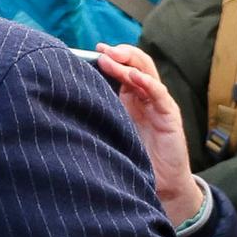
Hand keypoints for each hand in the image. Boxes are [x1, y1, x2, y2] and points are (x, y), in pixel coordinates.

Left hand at [90, 45, 209, 224]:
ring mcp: (159, 105)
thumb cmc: (133, 160)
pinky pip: (159, 94)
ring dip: (129, 63)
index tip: (91, 51)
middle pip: (136, 64)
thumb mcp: (110, 132)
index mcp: (131, 98)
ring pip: (147, 73)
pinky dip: (147, 83)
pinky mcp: (169, 117)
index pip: (123, 67)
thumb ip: (97, 114)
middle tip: (102, 50)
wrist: (161, 186)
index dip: (110, 57)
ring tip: (113, 58)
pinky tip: (134, 77)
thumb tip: (66, 100)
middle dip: (119, 54)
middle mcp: (146, 97)